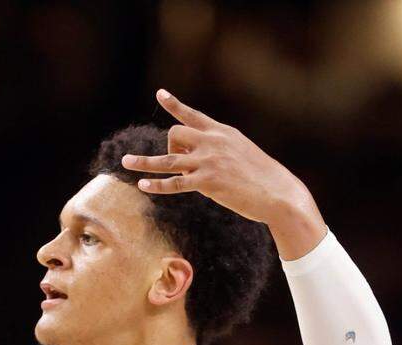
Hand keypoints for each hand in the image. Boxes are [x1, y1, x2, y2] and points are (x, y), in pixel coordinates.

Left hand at [121, 89, 319, 239]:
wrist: (277, 192)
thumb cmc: (261, 177)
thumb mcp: (240, 154)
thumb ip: (218, 151)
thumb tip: (196, 158)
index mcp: (221, 132)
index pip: (193, 114)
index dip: (174, 105)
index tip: (160, 94)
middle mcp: (213, 141)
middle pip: (175, 134)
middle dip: (168, 147)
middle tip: (177, 164)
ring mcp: (209, 161)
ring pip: (168, 158)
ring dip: (144, 161)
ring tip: (125, 162)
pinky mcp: (208, 182)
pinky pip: (175, 183)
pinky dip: (157, 185)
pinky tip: (143, 186)